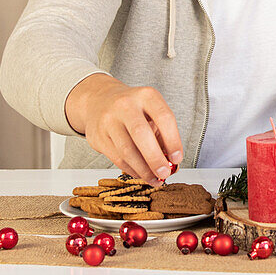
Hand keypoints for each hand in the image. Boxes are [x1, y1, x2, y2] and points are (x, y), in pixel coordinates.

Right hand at [65, 73, 183, 184]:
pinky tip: (141, 173)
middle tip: (165, 172)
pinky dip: (132, 170)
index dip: (173, 141)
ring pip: (127, 151)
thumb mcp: (151, 111)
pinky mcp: (98, 136)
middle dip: (155, 158)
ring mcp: (109, 120)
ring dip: (144, 170)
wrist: (100, 100)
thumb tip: (172, 163)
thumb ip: (163, 134)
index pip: (164, 117)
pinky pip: (117, 159)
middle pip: (142, 134)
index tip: (177, 158)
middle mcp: (126, 105)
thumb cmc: (132, 109)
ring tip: (155, 178)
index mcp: (146, 96)